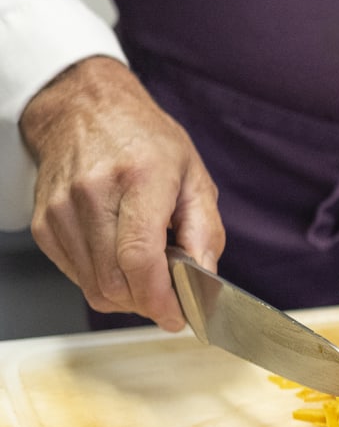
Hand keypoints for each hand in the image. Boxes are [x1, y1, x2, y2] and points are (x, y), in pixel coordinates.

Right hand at [19, 56, 223, 329]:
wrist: (86, 111)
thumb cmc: (145, 141)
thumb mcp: (194, 177)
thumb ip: (206, 232)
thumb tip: (206, 278)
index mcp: (140, 178)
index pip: (140, 257)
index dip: (159, 298)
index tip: (177, 316)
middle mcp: (93, 194)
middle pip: (115, 281)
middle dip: (147, 302)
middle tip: (169, 295)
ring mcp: (60, 210)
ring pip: (93, 286)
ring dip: (126, 295)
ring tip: (146, 270)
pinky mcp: (44, 224)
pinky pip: (75, 275)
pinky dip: (102, 280)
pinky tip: (118, 258)